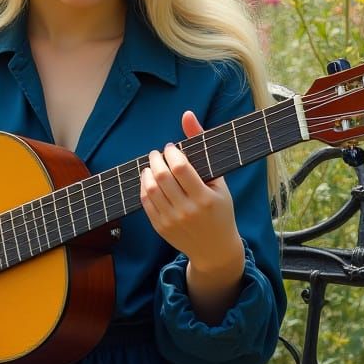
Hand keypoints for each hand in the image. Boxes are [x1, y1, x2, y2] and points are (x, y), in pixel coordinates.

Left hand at [140, 110, 241, 274]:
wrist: (215, 248)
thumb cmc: (220, 209)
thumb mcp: (219, 180)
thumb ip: (202, 146)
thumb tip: (186, 115)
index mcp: (205, 198)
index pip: (181, 167)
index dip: (171, 152)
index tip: (171, 148)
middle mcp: (187, 210)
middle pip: (161, 176)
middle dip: (156, 159)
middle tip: (158, 154)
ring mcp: (172, 220)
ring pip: (149, 189)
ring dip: (147, 172)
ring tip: (153, 166)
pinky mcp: (160, 227)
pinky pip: (144, 202)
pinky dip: (143, 187)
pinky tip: (150, 181)